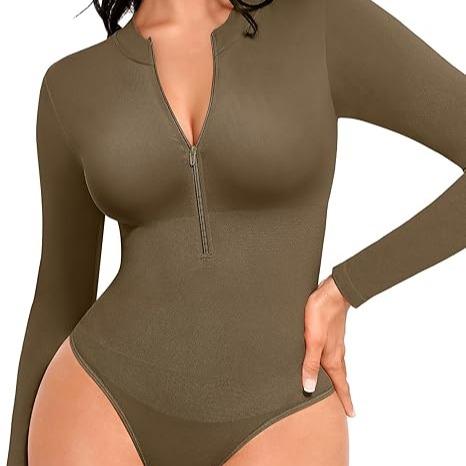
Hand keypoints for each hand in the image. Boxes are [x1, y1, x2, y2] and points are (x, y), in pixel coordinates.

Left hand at [302, 275, 354, 416]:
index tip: (351, 414)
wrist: (333, 292)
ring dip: (338, 378)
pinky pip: (333, 354)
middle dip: (342, 392)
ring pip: (337, 365)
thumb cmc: (321, 314)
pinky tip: (327, 360)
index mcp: (332, 357)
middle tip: (347, 407)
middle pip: (340, 377)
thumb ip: (311, 363)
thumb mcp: (312, 340)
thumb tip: (310, 387)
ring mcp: (334, 342)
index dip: (344, 400)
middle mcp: (335, 352)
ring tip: (337, 387)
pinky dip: (333, 364)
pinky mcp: (331, 333)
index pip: (340, 384)